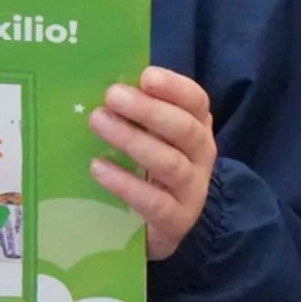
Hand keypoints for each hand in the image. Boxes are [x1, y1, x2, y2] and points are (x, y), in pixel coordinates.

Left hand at [89, 67, 216, 259]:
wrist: (161, 225)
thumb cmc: (151, 169)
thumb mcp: (152, 136)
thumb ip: (137, 113)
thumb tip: (104, 84)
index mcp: (198, 127)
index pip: (196, 101)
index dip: (174, 87)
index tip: (145, 75)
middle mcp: (202, 156)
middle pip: (185, 129)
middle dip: (149, 110)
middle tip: (113, 95)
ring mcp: (192, 190)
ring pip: (170, 163)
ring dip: (133, 140)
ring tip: (98, 122)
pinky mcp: (176, 221)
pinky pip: (154, 202)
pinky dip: (125, 184)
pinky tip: (98, 168)